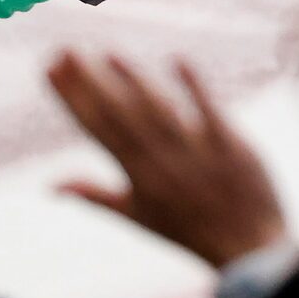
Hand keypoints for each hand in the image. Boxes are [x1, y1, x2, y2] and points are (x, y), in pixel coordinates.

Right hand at [47, 53, 290, 269]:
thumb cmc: (188, 229)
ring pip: (159, 110)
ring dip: (133, 79)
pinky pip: (209, 110)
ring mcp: (197, 151)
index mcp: (138, 176)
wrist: (248, 247)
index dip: (73, 99)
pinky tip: (176, 58)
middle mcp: (162, 162)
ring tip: (109, 52)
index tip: (50, 69)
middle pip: (122, 114)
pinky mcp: (230, 144)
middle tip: (66, 50)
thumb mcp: (137, 217)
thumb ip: (94, 196)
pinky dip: (193, 86)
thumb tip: (50, 185)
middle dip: (92, 81)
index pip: (98, 129)